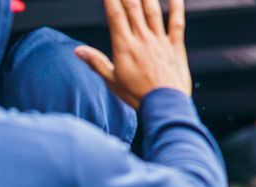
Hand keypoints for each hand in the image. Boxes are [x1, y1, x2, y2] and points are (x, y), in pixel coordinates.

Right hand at [75, 0, 192, 107]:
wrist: (165, 106)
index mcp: (125, 46)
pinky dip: (177, 7)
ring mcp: (160, 41)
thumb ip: (96, 62)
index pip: (115, 14)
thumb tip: (78, 51)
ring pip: (153, 10)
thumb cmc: (139, 96)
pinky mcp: (176, 47)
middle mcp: (142, 39)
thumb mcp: (112, 81)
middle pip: (133, 7)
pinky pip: (177, 23)